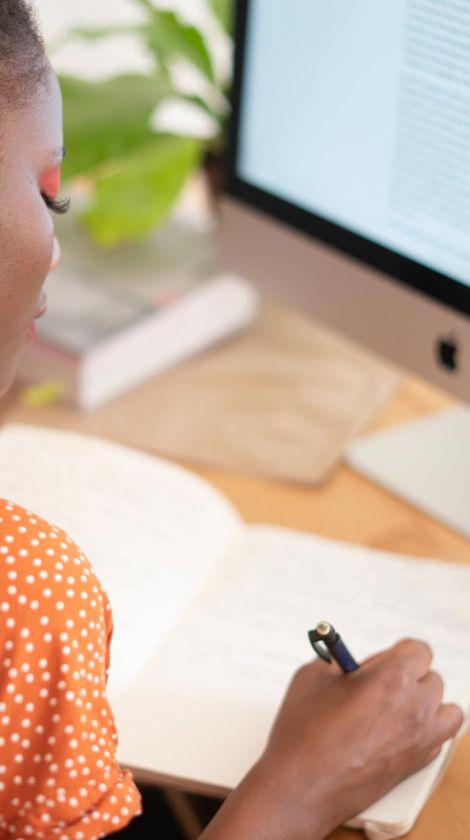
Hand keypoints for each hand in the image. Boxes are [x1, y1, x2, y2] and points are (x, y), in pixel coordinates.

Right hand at [200, 639, 462, 839]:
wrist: (302, 787)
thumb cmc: (304, 733)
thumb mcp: (313, 675)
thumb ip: (339, 661)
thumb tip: (351, 662)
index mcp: (393, 678)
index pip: (419, 650)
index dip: (397, 653)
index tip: (380, 662)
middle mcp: (415, 707)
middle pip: (432, 678)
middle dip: (408, 677)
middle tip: (377, 685)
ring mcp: (420, 738)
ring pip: (446, 709)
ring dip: (427, 703)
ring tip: (397, 707)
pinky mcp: (417, 764)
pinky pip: (439, 738)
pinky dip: (426, 730)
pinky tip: (397, 731)